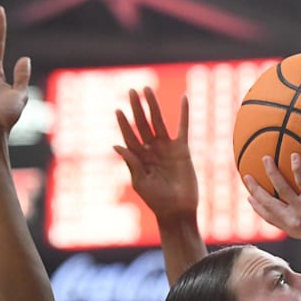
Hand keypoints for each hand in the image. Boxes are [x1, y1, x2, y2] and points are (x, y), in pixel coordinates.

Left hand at [114, 87, 198, 221]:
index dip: (124, 123)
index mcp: (138, 158)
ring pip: (159, 122)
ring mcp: (166, 148)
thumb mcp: (140, 183)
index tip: (118, 110)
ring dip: (153, 106)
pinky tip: (184, 98)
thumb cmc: (157, 201)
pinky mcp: (182, 149)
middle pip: (142, 124)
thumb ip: (131, 163)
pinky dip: (184, 113)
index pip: (129, 136)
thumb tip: (116, 145)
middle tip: (131, 91)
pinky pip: (183, 128)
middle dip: (137, 108)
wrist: (178, 210)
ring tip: (147, 89)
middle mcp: (151, 150)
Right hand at [245, 154, 300, 253]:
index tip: (249, 198)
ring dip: (271, 173)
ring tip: (265, 158)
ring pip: (281, 189)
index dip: (257, 208)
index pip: (269, 218)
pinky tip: (294, 156)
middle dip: (255, 189)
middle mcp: (293, 221)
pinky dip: (297, 169)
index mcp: (293, 229)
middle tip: (246, 176)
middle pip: (268, 203)